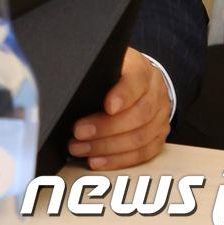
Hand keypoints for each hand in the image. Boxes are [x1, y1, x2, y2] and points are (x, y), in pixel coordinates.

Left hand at [68, 47, 170, 169]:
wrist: (136, 78)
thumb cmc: (112, 72)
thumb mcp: (102, 63)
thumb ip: (90, 73)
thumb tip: (62, 84)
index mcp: (141, 69)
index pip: (136, 81)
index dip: (123, 95)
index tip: (107, 107)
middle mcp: (155, 92)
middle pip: (139, 114)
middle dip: (105, 128)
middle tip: (78, 133)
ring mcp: (161, 115)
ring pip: (141, 137)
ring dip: (107, 148)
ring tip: (80, 149)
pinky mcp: (159, 134)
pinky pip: (144, 153)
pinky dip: (118, 160)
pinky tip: (98, 161)